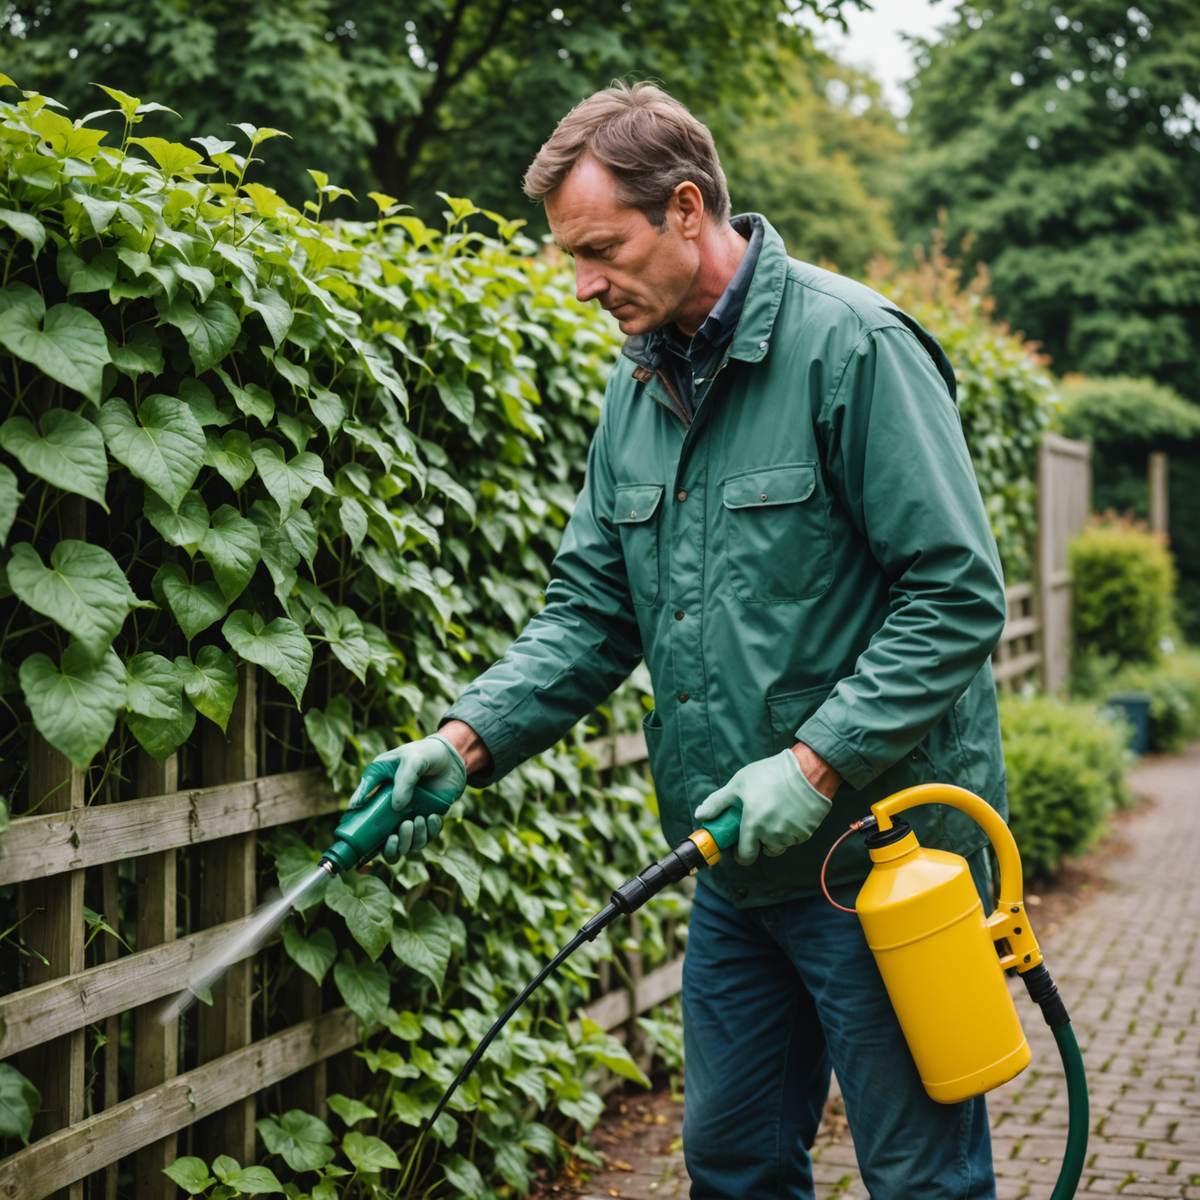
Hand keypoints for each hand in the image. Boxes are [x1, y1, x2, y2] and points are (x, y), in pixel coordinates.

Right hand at [349, 734, 466, 862]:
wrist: (451, 756)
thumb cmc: (424, 753)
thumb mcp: (410, 760)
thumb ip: (402, 782)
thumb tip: (396, 808)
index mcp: (378, 795)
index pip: (362, 820)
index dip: (361, 836)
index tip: (366, 840)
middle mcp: (391, 810)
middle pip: (385, 844)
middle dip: (390, 848)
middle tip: (396, 835)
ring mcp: (410, 817)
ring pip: (406, 845)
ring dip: (410, 839)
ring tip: (417, 820)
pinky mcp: (428, 820)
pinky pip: (427, 837)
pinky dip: (429, 831)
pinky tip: (432, 817)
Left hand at [694, 747, 833, 865]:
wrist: (806, 770)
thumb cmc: (770, 775)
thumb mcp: (738, 784)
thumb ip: (717, 802)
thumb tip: (700, 815)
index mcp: (753, 825)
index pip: (746, 856)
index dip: (741, 854)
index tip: (740, 846)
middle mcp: (772, 835)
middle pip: (764, 851)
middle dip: (760, 842)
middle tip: (759, 824)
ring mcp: (791, 835)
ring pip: (780, 845)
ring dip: (776, 836)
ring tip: (775, 814)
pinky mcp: (807, 831)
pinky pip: (795, 838)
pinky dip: (791, 830)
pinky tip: (790, 813)